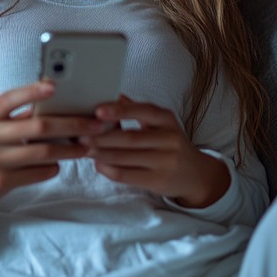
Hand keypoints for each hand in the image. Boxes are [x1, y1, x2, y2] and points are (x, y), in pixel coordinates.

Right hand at [0, 81, 108, 228]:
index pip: (10, 98)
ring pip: (42, 152)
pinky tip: (58, 165)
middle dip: (71, 124)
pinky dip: (52, 168)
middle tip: (93, 124)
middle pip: (38, 126)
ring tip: (85, 146)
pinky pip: (37, 173)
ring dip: (69, 149)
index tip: (55, 86)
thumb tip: (52, 106)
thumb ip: (13, 118)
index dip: (33, 91)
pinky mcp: (0, 182)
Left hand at [80, 95, 230, 207]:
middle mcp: (169, 139)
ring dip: (101, 153)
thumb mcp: (160, 123)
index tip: (98, 110)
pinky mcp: (159, 181)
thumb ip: (137, 110)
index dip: (120, 110)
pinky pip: (128, 175)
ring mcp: (166, 161)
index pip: (143, 111)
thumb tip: (114, 95)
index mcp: (167, 119)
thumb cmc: (170, 144)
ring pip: (126, 157)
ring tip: (84, 149)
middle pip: (130, 138)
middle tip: (80, 134)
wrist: (196, 174)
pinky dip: (109, 170)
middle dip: (102, 136)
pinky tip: (98, 164)